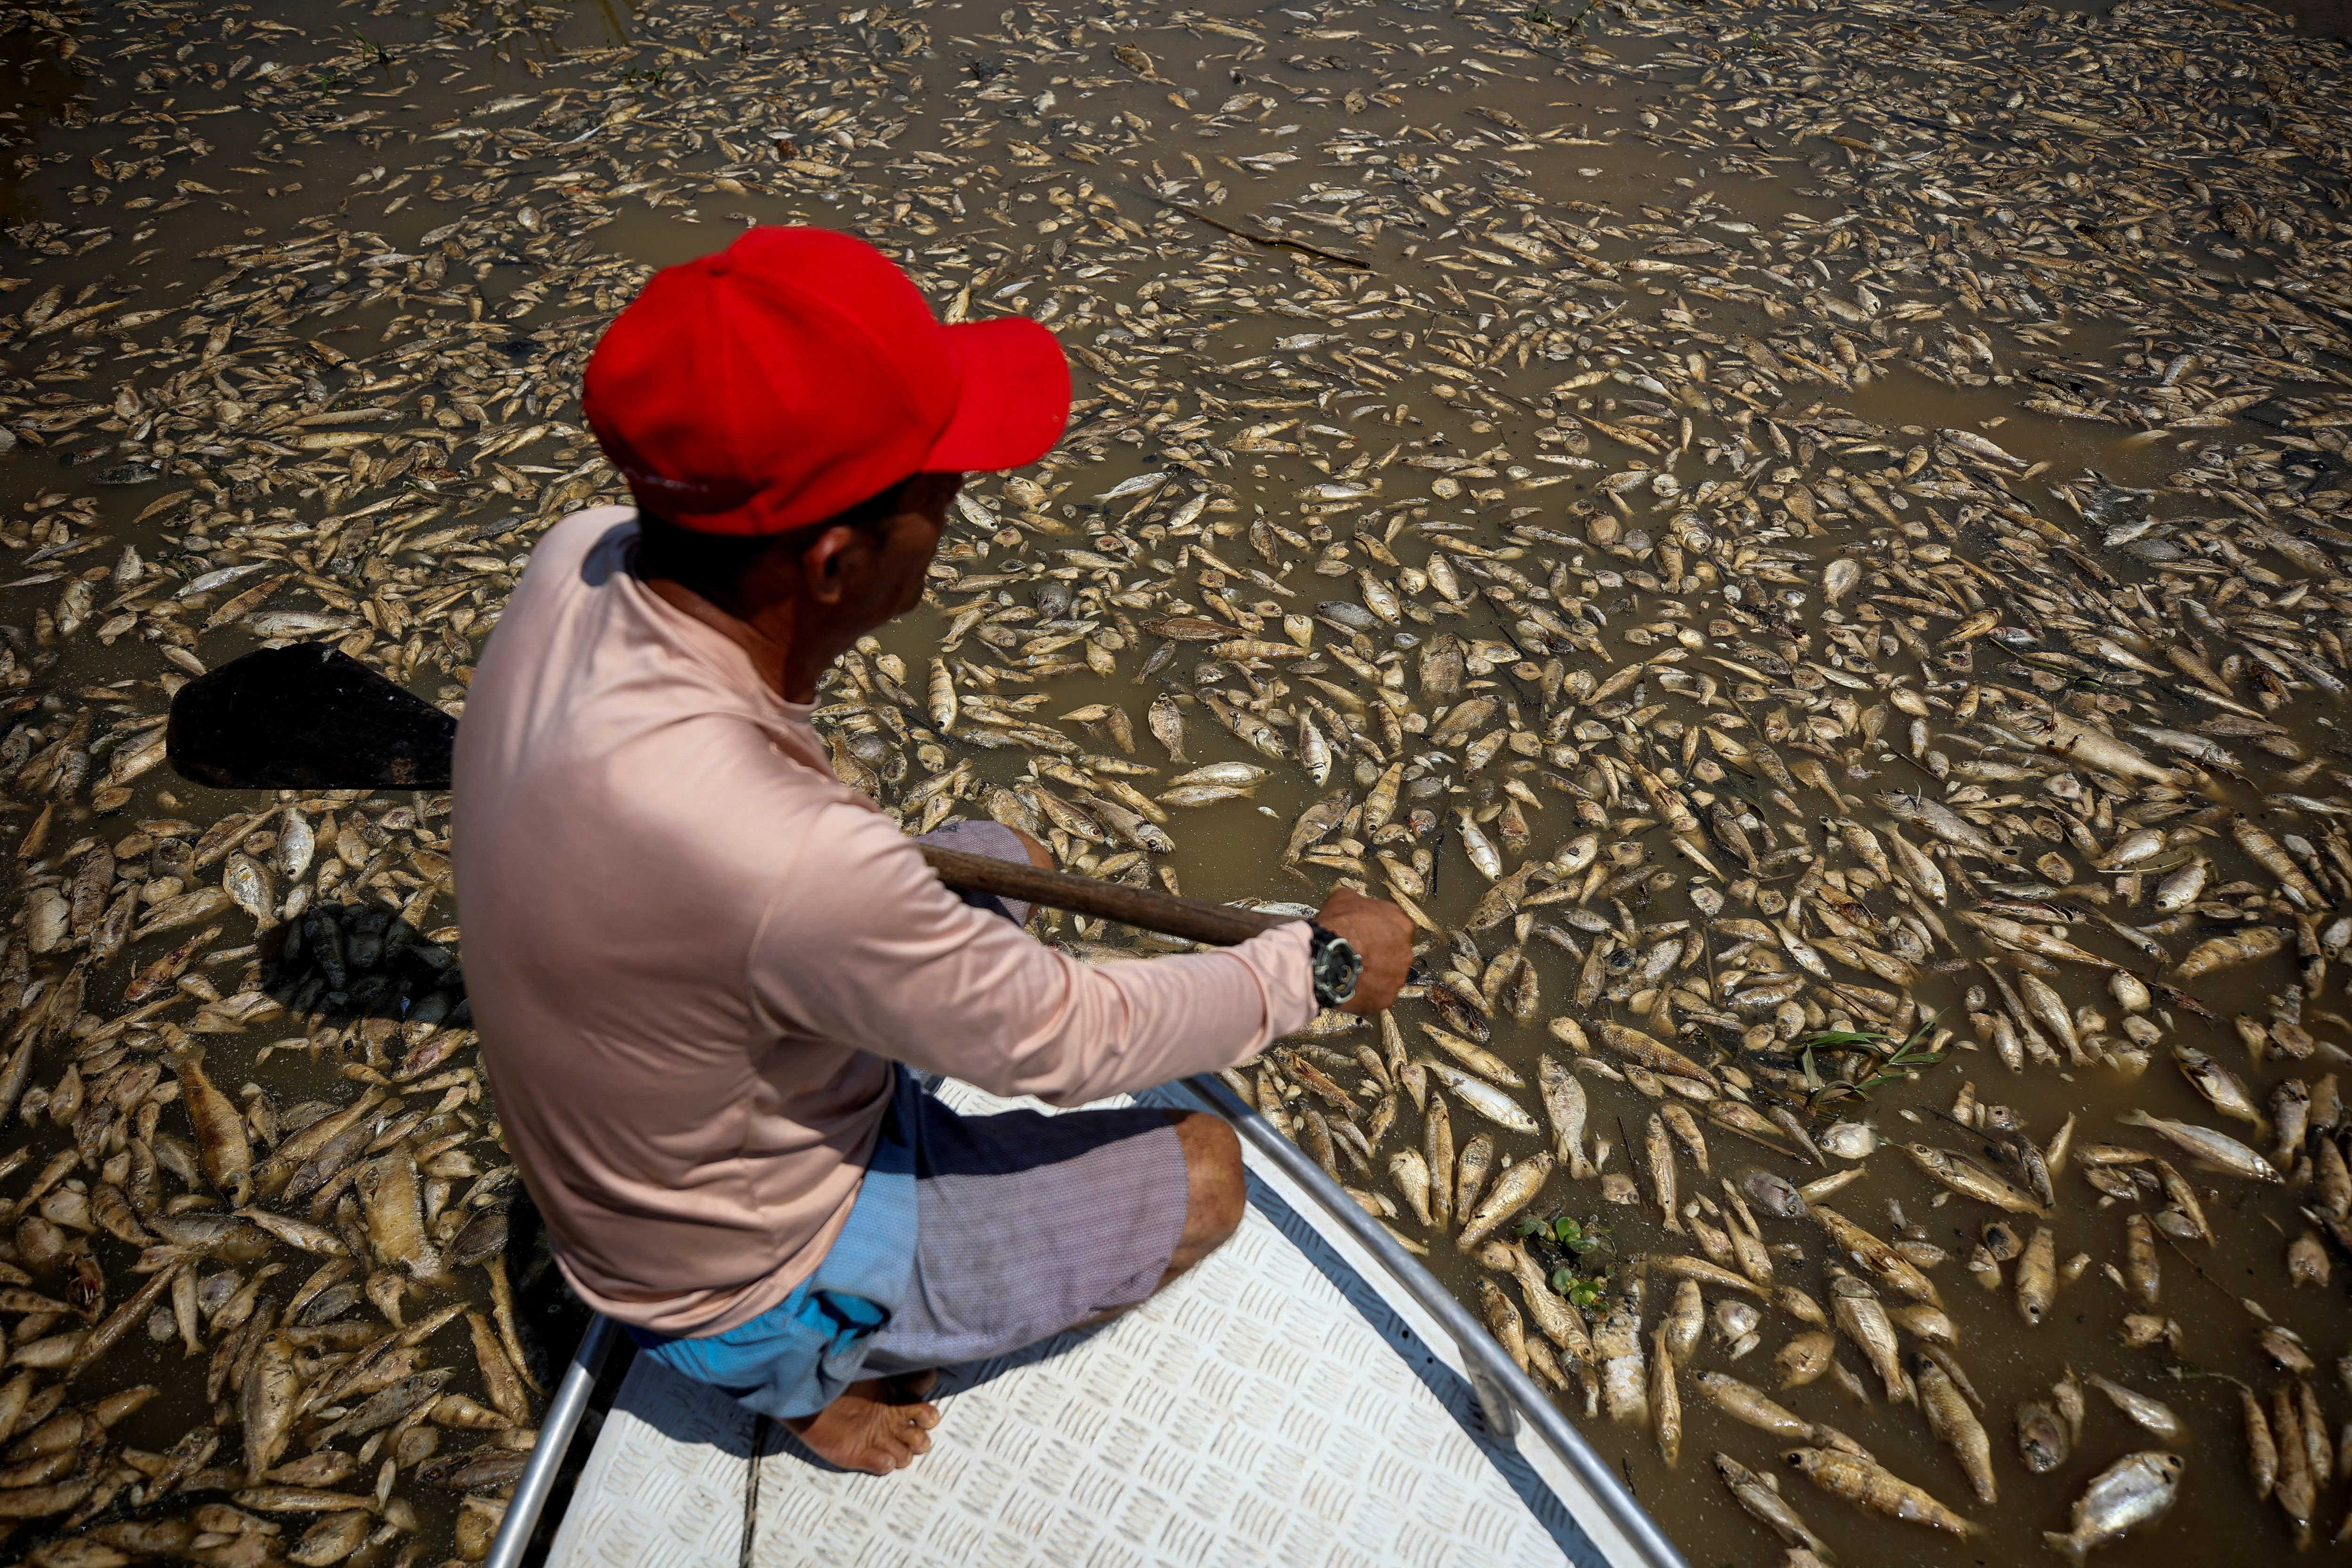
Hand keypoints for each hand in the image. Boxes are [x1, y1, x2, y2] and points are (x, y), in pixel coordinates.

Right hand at [1311, 886, 1413, 1015]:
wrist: (1327, 957)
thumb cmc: (1338, 925)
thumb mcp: (1344, 897)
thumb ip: (1358, 901)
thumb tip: (1355, 904)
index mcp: (1402, 925)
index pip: (1395, 927)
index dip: (1377, 931)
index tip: (1364, 934)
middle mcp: (1406, 953)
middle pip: (1394, 954)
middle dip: (1379, 954)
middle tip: (1358, 953)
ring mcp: (1397, 978)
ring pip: (1387, 976)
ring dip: (1373, 975)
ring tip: (1351, 972)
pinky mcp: (1385, 999)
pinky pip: (1376, 995)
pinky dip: (1365, 992)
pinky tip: (1349, 986)